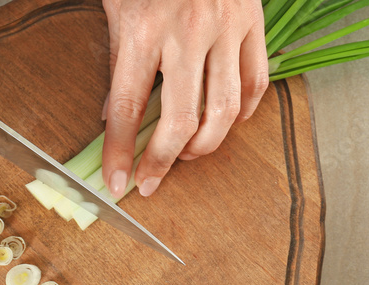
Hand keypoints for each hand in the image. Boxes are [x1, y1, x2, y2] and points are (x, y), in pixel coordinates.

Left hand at [101, 0, 267, 197]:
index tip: (119, 182)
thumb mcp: (116, 2)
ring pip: (224, 111)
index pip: (126, 107)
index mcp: (142, 27)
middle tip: (153, 179)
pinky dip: (243, 113)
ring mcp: (225, 29)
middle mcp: (186, 32)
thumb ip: (116, 55)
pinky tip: (227, 123)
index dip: (121, 152)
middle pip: (180, 120)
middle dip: (163, 161)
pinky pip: (255, 83)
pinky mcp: (252, 23)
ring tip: (187, 154)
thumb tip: (113, 112)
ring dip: (205, 145)